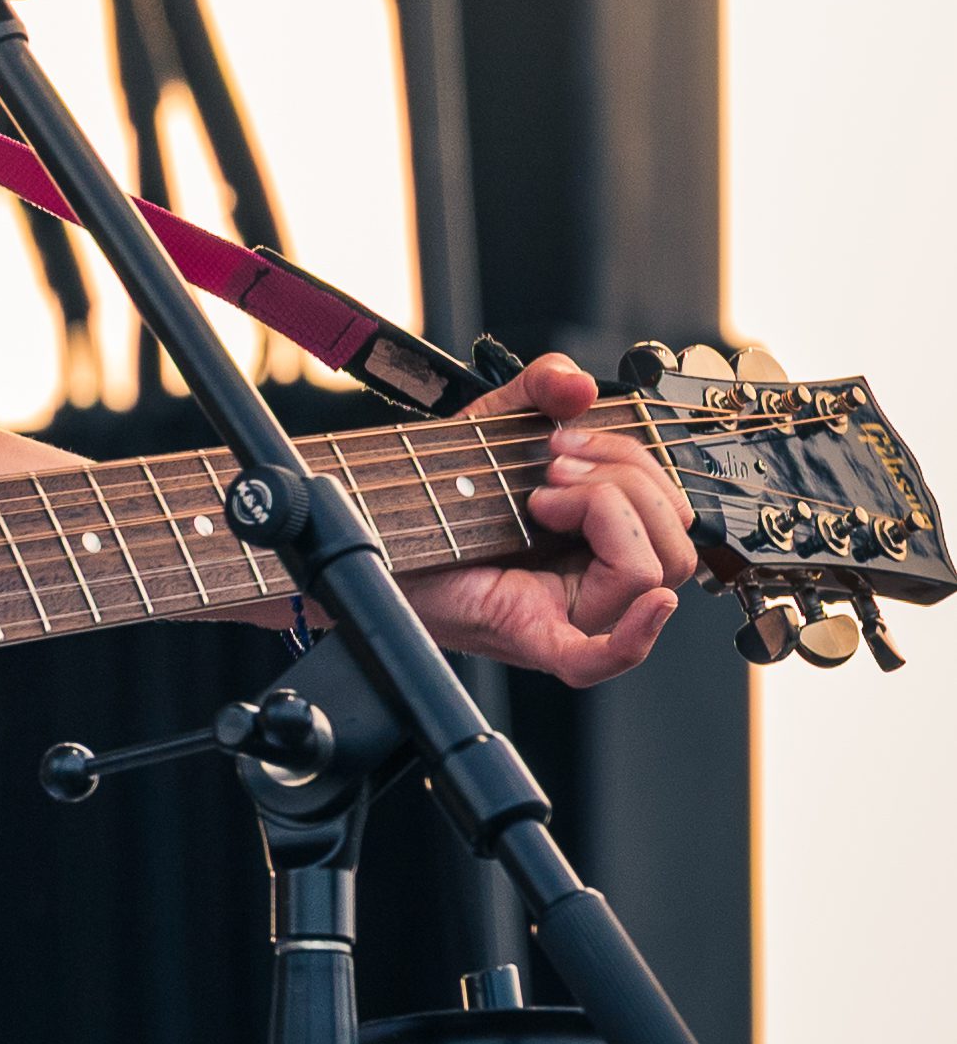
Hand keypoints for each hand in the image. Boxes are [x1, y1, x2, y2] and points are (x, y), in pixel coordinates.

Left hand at [403, 353, 697, 686]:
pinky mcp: (530, 636)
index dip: (633, 463)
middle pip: (673, 545)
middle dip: (622, 482)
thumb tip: (580, 385)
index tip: (566, 440)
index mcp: (600, 541)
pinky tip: (649, 605)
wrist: (371, 525)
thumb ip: (539, 388)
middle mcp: (593, 583)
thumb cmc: (437, 492)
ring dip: (607, 513)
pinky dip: (633, 635)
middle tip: (552, 469)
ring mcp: (566, 614)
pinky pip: (597, 658)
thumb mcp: (495, 424)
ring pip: (650, 575)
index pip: (670, 514)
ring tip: (542, 497)